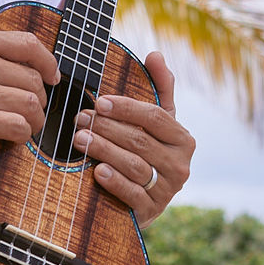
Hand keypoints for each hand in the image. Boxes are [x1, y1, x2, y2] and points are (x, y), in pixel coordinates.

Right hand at [0, 0, 60, 155]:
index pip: (29, 45)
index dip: (48, 62)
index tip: (52, 76)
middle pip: (33, 78)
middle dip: (39, 96)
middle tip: (34, 105)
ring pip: (29, 103)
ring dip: (34, 117)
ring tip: (28, 122)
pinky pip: (17, 126)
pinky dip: (22, 133)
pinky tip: (15, 134)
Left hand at [78, 52, 193, 225]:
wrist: (144, 202)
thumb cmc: (148, 152)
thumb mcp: (157, 123)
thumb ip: (160, 87)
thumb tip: (155, 54)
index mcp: (184, 139)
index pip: (155, 117)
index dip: (126, 108)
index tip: (99, 102)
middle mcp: (181, 165)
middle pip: (141, 140)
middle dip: (107, 128)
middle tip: (80, 119)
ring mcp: (168, 190)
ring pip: (135, 165)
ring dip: (105, 150)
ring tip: (80, 139)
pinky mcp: (153, 211)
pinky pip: (133, 194)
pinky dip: (115, 182)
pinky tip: (97, 171)